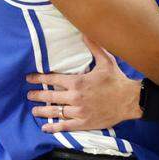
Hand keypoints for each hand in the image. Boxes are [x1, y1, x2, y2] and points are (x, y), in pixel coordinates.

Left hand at [27, 36, 141, 132]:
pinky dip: (54, 127)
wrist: (129, 100)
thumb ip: (94, 47)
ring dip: (42, 111)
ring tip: (34, 110)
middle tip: (29, 95)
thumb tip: (85, 32)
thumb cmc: (117, 80)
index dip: (39, 78)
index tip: (30, 78)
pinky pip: (65, 126)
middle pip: (50, 96)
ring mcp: (79, 111)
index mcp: (78, 82)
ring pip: (55, 112)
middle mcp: (75, 97)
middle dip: (37, 95)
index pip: (53, 79)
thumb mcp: (106, 61)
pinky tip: (46, 127)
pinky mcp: (84, 123)